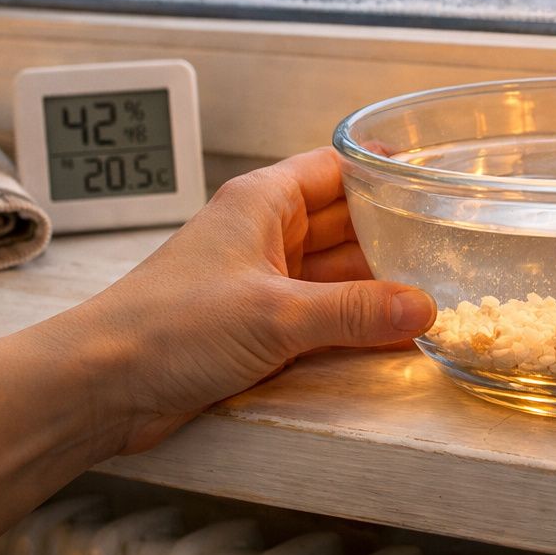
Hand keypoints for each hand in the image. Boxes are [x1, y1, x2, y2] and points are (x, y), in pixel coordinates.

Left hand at [0, 148, 433, 543]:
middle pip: (346, 221)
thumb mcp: (275, 315)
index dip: (385, 169)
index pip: (338, 168)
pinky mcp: (256, 326)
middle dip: (394, 232)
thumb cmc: (167, 327)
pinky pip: (320, 313)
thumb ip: (355, 311)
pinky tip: (393, 331)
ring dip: (377, 283)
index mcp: (262, 202)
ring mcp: (261, 281)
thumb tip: (424, 308)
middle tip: (456, 241)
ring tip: (440, 288)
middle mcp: (264, 234)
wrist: (99, 386)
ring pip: (337, 271)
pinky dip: (353, 320)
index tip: (435, 174)